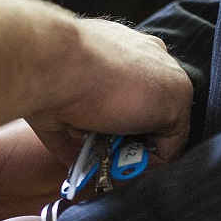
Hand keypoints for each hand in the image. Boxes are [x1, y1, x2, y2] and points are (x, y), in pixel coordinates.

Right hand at [0, 0, 192, 160]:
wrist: (51, 62)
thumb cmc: (45, 78)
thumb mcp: (59, 108)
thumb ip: (76, 132)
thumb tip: (76, 160)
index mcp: (120, 50)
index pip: (132, 93)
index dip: (117, 126)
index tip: (96, 147)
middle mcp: (147, 56)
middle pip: (150, 111)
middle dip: (128, 142)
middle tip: (103, 163)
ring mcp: (166, 74)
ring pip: (161, 129)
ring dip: (136, 155)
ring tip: (109, 170)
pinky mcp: (176, 96)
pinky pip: (171, 144)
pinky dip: (148, 164)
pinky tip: (121, 167)